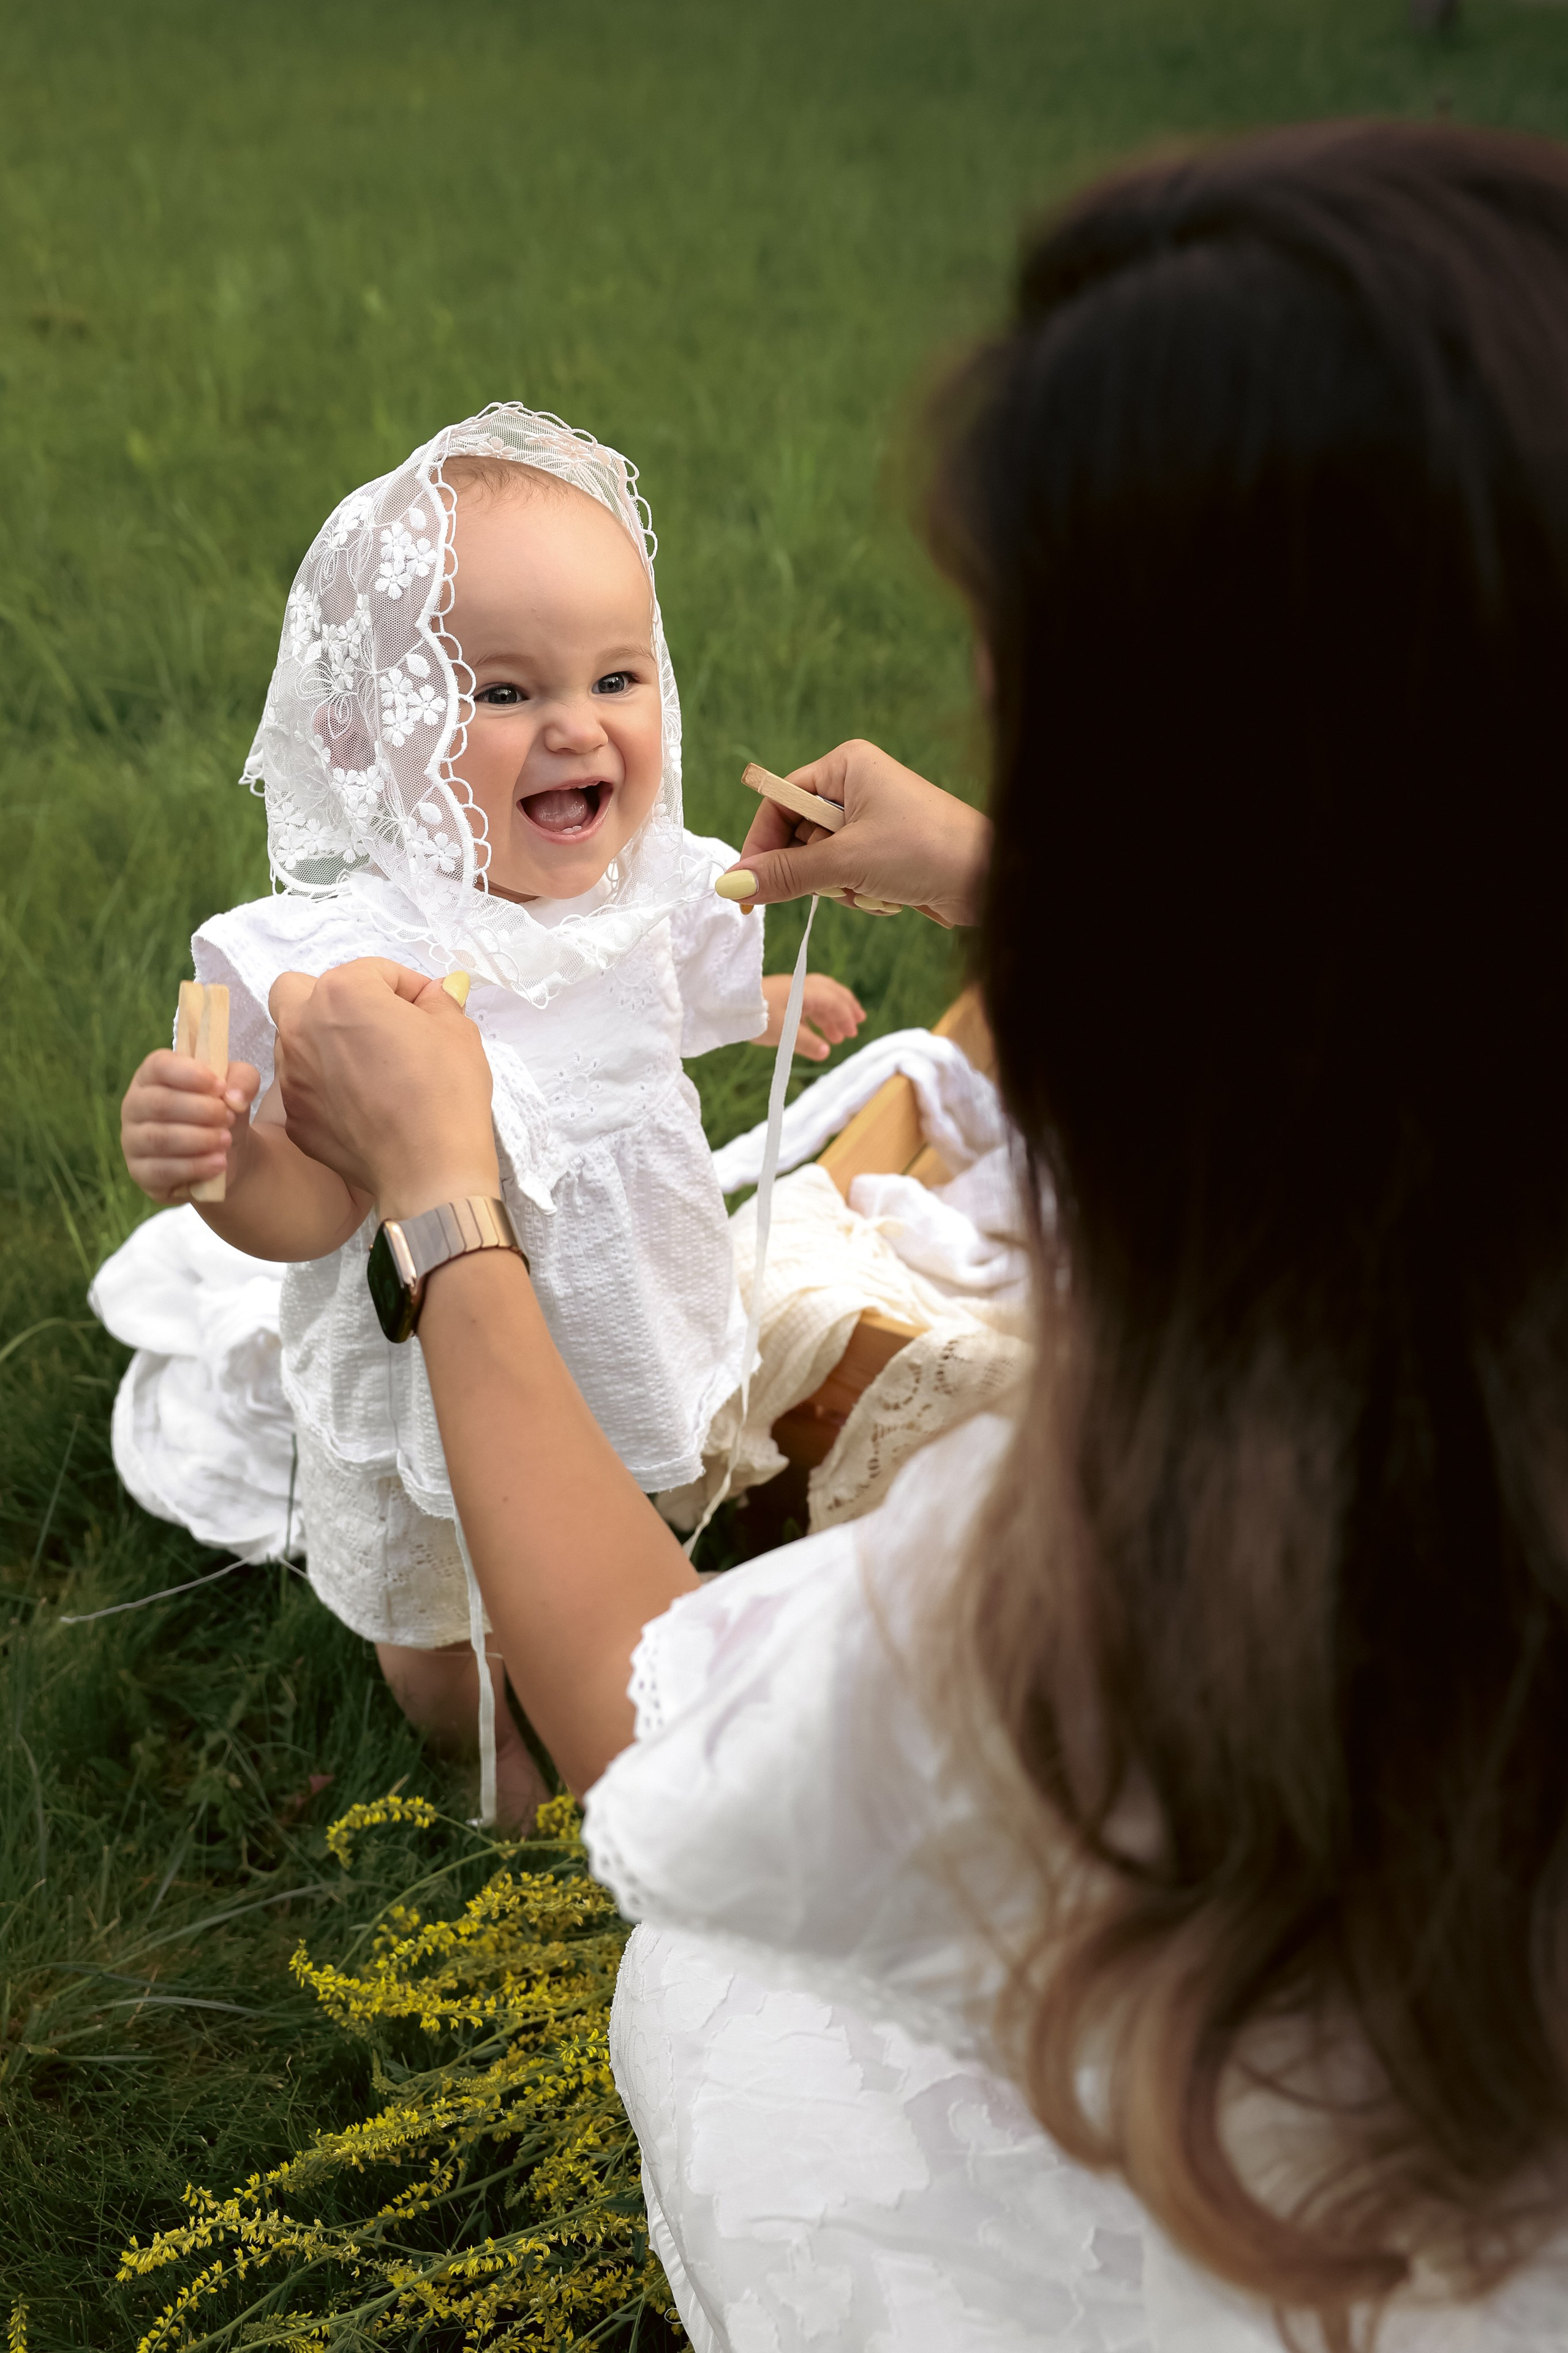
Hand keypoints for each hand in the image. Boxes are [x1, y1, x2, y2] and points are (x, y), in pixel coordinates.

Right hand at [121, 1050, 259, 1203]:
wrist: (225, 1155)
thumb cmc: (221, 1112)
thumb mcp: (238, 1088)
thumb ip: (243, 1080)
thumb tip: (234, 1098)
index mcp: (152, 1075)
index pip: (159, 1066)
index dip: (190, 1075)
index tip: (220, 1086)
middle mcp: (135, 1105)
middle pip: (160, 1103)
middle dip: (202, 1111)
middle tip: (228, 1117)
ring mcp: (133, 1140)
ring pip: (160, 1138)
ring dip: (200, 1139)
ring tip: (226, 1140)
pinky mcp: (140, 1172)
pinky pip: (162, 1170)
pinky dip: (195, 1167)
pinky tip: (219, 1163)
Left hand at [269, 961, 500, 1218]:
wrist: (429, 1169)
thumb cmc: (445, 1094)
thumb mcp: (457, 1031)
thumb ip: (438, 1001)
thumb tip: (432, 995)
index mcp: (343, 993)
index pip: (373, 970)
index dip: (407, 986)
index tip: (427, 1007)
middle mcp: (302, 1027)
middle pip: (301, 991)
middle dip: (335, 998)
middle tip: (374, 1023)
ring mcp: (292, 1075)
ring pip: (294, 1040)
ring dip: (325, 1042)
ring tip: (369, 1068)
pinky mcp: (295, 1117)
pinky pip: (304, 1087)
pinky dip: (326, 1088)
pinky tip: (363, 1105)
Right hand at [724, 740, 991, 928]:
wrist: (991, 878)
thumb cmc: (925, 850)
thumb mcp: (846, 862)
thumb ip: (785, 874)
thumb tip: (731, 886)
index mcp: (845, 765)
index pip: (780, 802)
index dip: (761, 845)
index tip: (747, 887)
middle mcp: (857, 787)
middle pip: (799, 837)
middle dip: (814, 871)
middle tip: (837, 884)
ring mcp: (873, 821)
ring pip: (823, 865)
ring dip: (843, 887)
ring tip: (874, 886)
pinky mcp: (887, 853)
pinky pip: (850, 879)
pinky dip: (864, 894)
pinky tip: (893, 895)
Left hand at [757, 971, 865, 1063]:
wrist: (727, 1004)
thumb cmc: (757, 1017)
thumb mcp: (784, 1034)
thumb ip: (806, 1043)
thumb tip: (826, 1053)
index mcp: (805, 992)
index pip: (834, 1002)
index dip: (846, 1017)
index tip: (852, 1033)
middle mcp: (800, 987)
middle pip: (831, 993)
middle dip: (846, 1008)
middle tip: (857, 1023)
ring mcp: (790, 991)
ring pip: (818, 999)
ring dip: (830, 1015)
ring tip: (836, 1036)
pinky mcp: (779, 997)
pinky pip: (805, 1003)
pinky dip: (815, 1016)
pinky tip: (815, 1032)